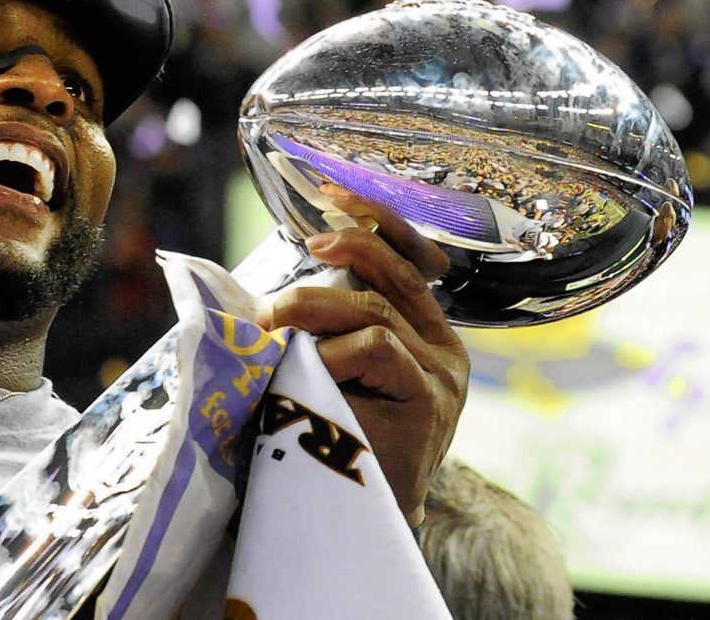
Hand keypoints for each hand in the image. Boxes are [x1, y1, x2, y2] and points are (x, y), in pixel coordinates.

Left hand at [255, 185, 468, 527]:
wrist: (358, 517)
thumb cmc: (335, 440)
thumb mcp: (328, 371)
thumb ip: (323, 330)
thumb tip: (268, 291)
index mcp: (422, 330)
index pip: (406, 258)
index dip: (374, 220)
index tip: (333, 193)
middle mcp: (441, 344)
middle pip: (392, 274)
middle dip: (346, 248)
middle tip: (303, 248)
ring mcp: (441, 372)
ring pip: (374, 310)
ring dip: (313, 309)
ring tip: (271, 326)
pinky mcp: (431, 398)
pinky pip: (378, 348)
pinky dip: (335, 351)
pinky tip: (311, 371)